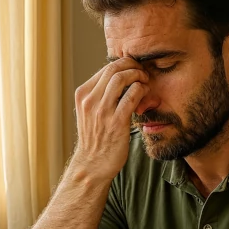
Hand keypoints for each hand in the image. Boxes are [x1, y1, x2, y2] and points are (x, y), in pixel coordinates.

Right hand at [70, 58, 145, 182]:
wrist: (92, 164)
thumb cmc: (95, 137)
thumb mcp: (89, 112)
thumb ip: (100, 95)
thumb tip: (118, 77)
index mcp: (82, 94)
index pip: (105, 68)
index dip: (124, 64)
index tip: (134, 69)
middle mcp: (90, 100)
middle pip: (113, 69)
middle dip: (132, 65)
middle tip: (143, 72)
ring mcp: (102, 111)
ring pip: (121, 78)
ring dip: (138, 75)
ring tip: (145, 80)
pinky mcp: (116, 122)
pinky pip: (131, 96)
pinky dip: (141, 89)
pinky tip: (145, 93)